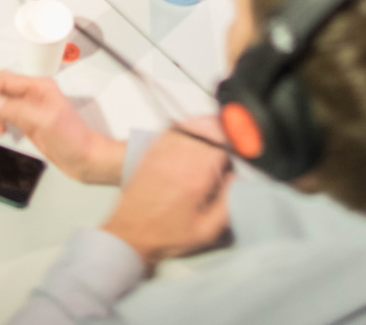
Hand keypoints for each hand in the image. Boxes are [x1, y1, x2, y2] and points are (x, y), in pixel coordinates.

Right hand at [0, 70, 123, 184]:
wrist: (86, 158)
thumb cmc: (74, 140)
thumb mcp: (42, 122)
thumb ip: (16, 109)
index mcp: (39, 87)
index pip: (4, 82)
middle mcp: (36, 94)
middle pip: (1, 88)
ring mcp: (33, 107)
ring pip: (3, 100)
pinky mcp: (32, 120)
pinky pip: (9, 112)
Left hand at [102, 124, 233, 268]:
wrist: (129, 237)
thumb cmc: (165, 237)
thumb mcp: (205, 232)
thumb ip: (227, 205)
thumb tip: (235, 181)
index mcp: (195, 179)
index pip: (222, 148)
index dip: (233, 152)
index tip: (234, 160)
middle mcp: (178, 162)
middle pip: (207, 133)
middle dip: (220, 139)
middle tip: (226, 149)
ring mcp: (161, 155)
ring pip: (190, 128)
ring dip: (204, 131)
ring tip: (211, 142)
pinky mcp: (149, 154)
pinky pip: (170, 131)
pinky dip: (184, 130)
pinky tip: (190, 137)